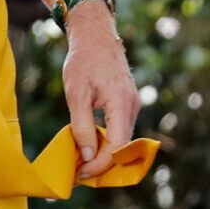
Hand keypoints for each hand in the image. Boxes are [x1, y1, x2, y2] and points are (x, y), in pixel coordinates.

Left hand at [62, 0, 139, 178]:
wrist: (96, 36)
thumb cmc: (83, 61)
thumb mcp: (77, 94)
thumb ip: (82, 126)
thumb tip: (87, 156)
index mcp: (121, 102)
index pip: (117, 146)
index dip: (99, 164)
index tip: (79, 172)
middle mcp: (132, 105)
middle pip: (122, 147)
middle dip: (100, 163)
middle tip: (76, 172)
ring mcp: (133, 104)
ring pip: (122, 140)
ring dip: (103, 154)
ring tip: (79, 161)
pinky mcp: (128, 103)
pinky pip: (120, 130)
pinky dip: (106, 142)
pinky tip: (89, 146)